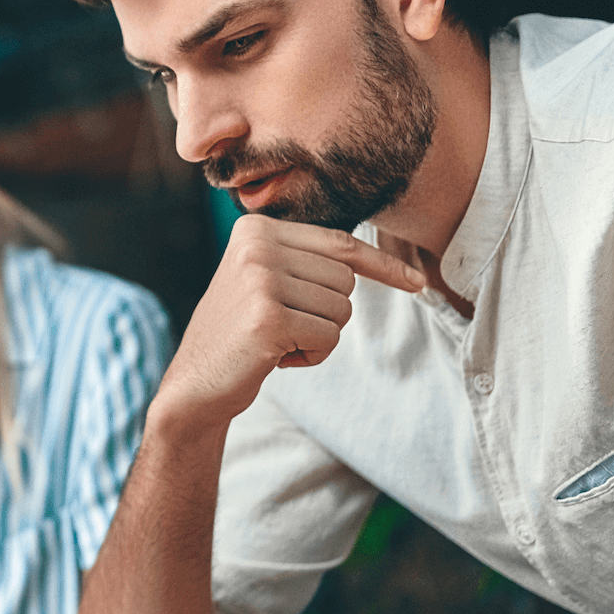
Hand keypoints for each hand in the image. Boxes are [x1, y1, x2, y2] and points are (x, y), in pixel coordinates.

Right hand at [151, 216, 423, 434]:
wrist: (194, 385)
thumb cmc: (238, 335)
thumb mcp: (264, 281)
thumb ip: (305, 260)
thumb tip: (374, 258)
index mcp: (256, 229)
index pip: (340, 243)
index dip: (383, 265)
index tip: (418, 283)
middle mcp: (256, 246)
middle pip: (346, 279)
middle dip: (328, 313)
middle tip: (284, 328)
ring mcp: (260, 280)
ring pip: (342, 310)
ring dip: (319, 336)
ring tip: (277, 342)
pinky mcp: (268, 318)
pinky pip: (329, 338)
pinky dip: (312, 356)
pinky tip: (276, 358)